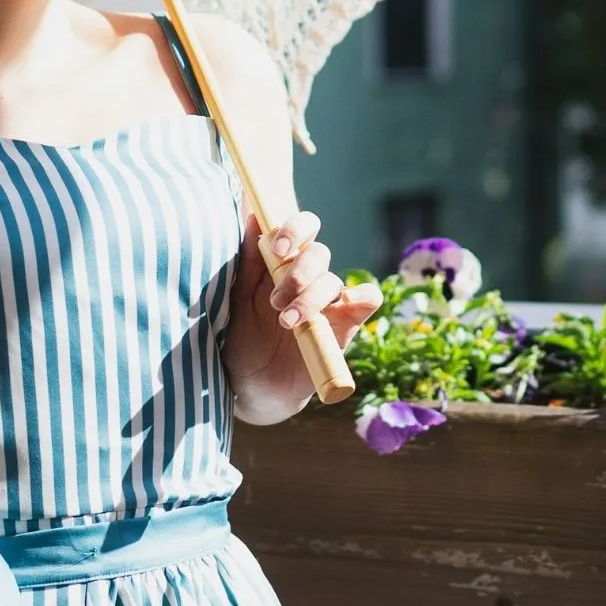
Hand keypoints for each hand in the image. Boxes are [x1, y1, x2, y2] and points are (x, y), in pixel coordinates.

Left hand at [223, 210, 382, 417]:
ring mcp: (327, 301)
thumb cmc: (242, 339)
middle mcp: (307, 278)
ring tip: (286, 322)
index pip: (299, 229)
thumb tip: (253, 217)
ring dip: (310, 299)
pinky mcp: (345, 325)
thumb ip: (248, 261)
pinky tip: (346, 302)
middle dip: (298, 273)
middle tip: (276, 300)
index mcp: (281, 263)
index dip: (294, 229)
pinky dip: (362, 295)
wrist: (253, 388)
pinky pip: (368, 299)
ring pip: (333, 280)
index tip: (276, 249)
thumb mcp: (237, 299)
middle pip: (318, 252)